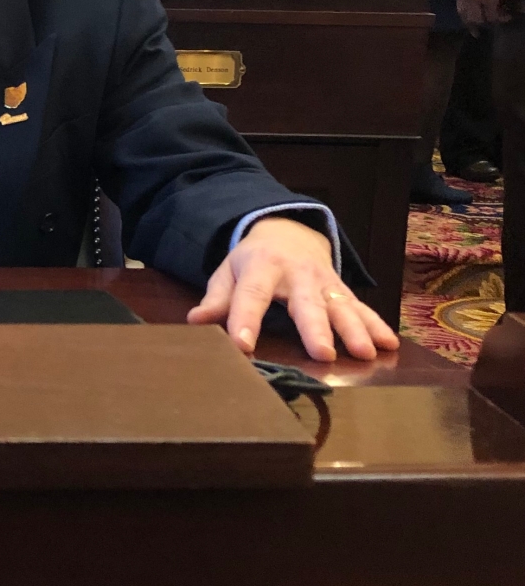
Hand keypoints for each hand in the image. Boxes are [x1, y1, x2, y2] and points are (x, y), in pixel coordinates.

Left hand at [186, 215, 398, 362]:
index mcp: (262, 267)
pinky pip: (361, 307)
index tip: (243, 346)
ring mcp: (324, 281)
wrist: (288, 231)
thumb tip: (195, 322)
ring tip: (366, 352)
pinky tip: (390, 344)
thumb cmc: (253, 261)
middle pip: (306, 303)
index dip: (246, 320)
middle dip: (315, 328)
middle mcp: (297, 273)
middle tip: (323, 354)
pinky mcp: (342, 289)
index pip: (252, 295)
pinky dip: (377, 325)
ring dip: (355, 329)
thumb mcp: (228, 272)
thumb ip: (216, 299)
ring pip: (341, 305)